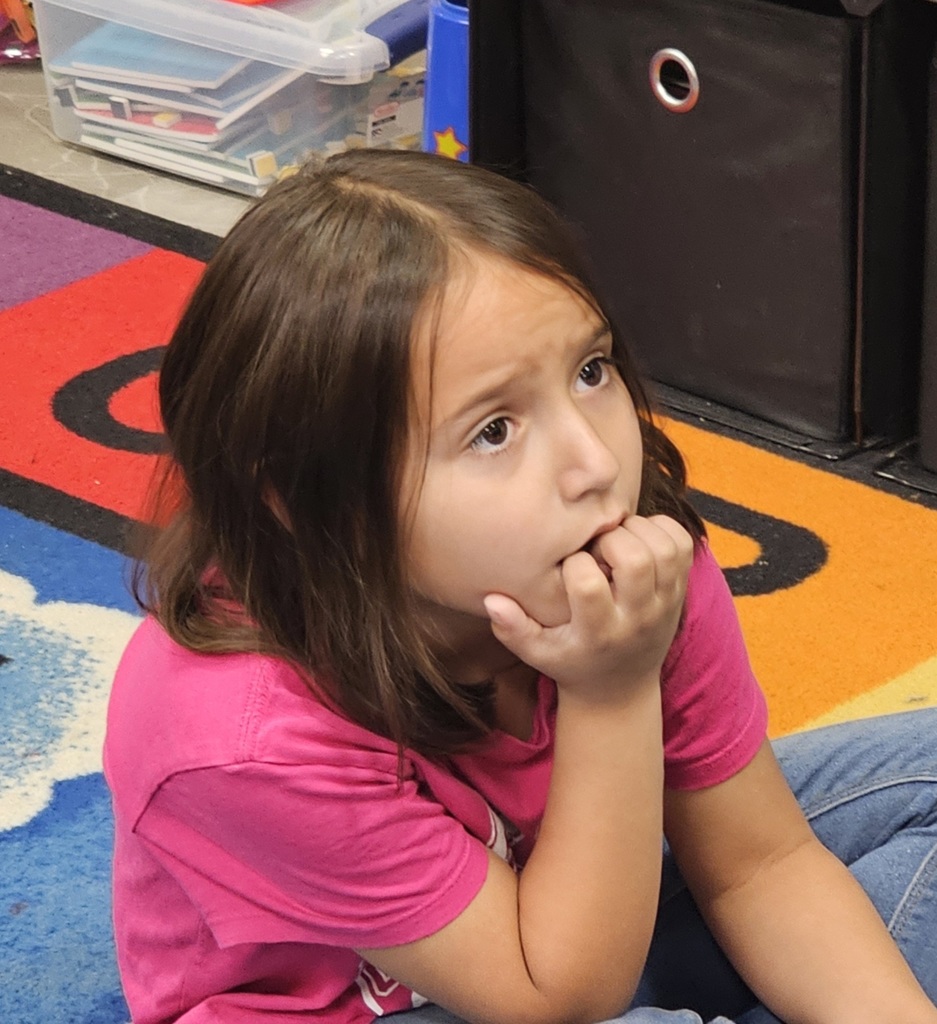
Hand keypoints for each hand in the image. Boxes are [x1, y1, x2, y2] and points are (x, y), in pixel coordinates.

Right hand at [484, 515, 692, 704]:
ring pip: (663, 548)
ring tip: (614, 539)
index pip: (589, 584)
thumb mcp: (537, 653)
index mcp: (600, 632)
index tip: (567, 566)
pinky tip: (636, 537)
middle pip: (635, 559)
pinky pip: (683, 546)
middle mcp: (637, 618)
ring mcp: (664, 604)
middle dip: (609, 538)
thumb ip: (512, 628)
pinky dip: (661, 529)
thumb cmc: (571, 662)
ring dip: (637, 530)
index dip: (573, 563)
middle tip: (594, 545)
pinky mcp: (680, 591)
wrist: (620, 688)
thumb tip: (491, 600)